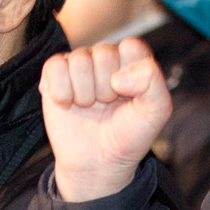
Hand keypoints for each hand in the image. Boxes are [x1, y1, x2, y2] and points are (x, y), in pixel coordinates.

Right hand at [39, 39, 173, 201]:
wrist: (98, 163)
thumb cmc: (128, 136)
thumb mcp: (156, 112)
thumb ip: (152, 82)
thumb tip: (118, 77)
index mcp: (133, 61)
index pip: (131, 47)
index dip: (130, 75)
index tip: (129, 97)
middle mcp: (106, 58)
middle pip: (103, 53)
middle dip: (105, 88)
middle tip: (107, 105)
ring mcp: (79, 65)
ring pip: (78, 60)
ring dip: (84, 93)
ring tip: (89, 107)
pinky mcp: (54, 75)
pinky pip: (54, 66)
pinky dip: (61, 91)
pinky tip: (68, 104)